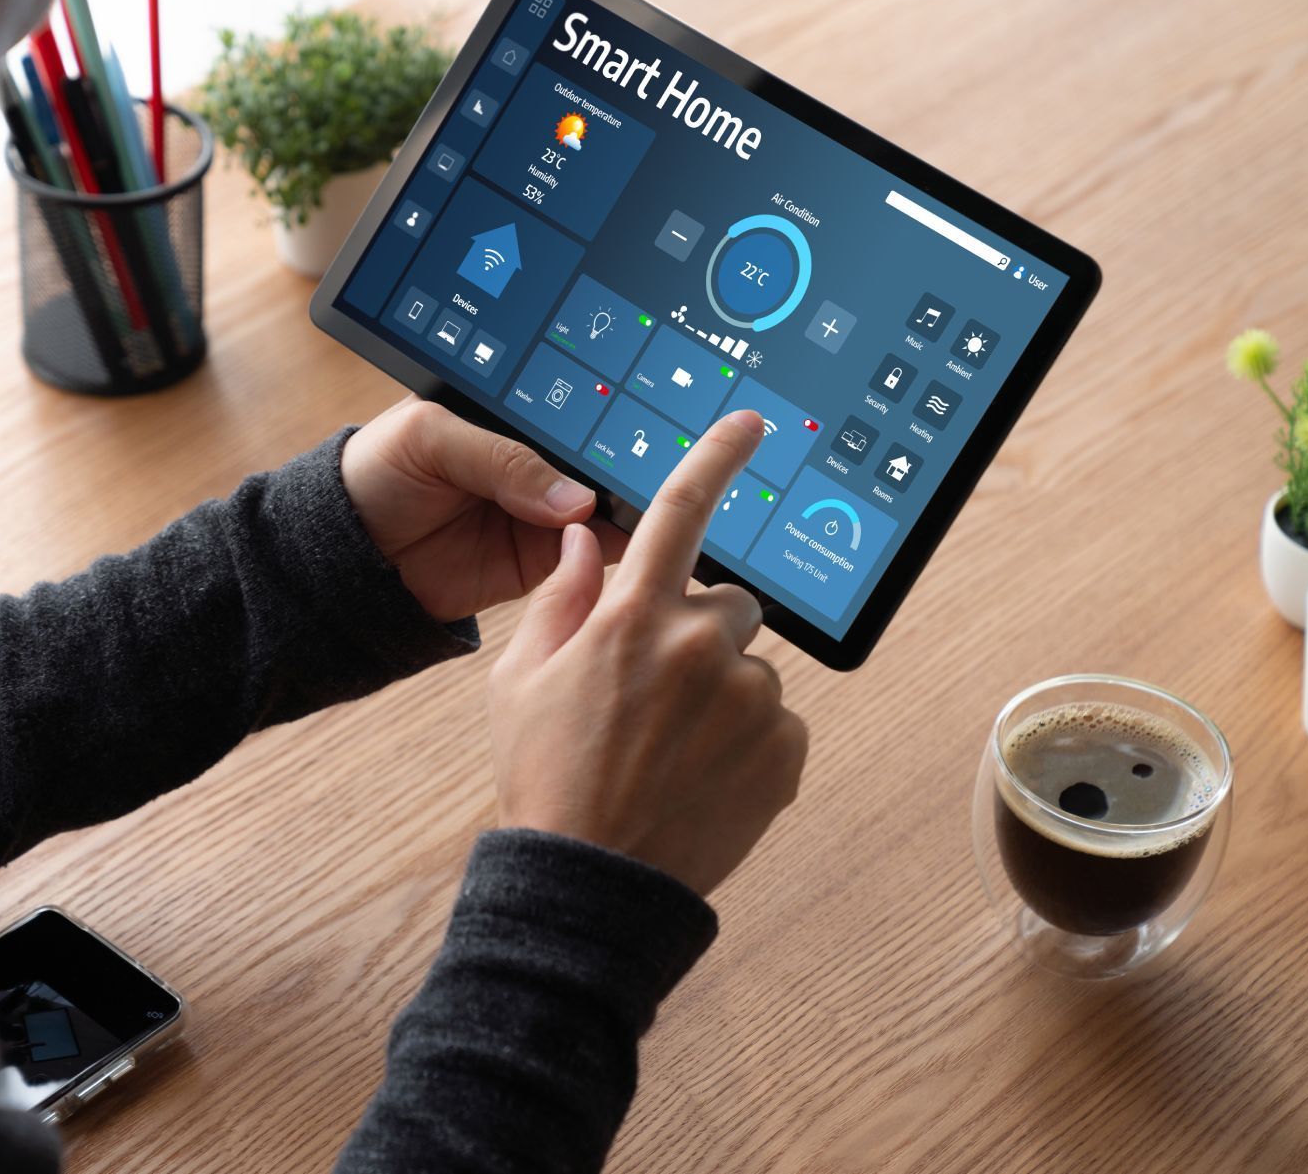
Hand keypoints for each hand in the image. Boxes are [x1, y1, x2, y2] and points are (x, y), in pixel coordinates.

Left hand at [341, 397, 629, 622]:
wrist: (341, 555)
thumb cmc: (373, 474)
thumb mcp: (429, 440)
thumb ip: (499, 459)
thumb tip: (575, 498)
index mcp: (510, 415)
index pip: (571, 409)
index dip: (606, 416)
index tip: (645, 427)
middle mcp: (532, 461)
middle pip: (596, 461)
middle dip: (627, 468)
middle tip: (658, 475)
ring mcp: (539, 512)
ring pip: (603, 509)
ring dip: (628, 512)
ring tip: (654, 510)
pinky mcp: (537, 560)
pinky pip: (587, 557)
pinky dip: (612, 554)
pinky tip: (636, 545)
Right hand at [487, 408, 808, 895]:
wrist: (591, 883)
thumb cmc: (545, 777)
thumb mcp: (522, 679)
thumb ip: (562, 596)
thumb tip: (589, 538)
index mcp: (633, 618)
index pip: (682, 513)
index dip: (717, 458)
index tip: (751, 425)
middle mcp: (700, 646)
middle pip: (728, 601)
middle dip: (699, 629)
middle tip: (654, 690)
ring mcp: (751, 700)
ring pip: (751, 666)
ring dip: (722, 689)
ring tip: (670, 749)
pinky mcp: (785, 750)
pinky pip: (777, 720)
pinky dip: (747, 740)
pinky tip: (700, 777)